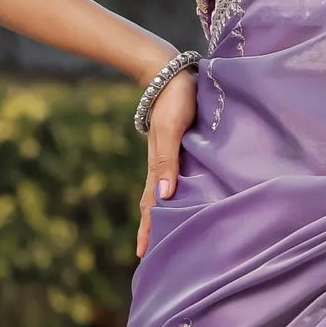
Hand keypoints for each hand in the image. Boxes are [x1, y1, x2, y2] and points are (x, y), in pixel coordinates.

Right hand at [136, 68, 198, 257]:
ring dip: (164, 214)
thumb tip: (164, 196)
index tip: (142, 254)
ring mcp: (170, 158)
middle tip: (152, 254)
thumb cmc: (174, 99)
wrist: (171, 71)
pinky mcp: (180, 148)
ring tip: (167, 234)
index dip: (148, 229)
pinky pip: (176, 179)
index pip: (150, 205)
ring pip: (165, 193)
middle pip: (155, 203)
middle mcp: (163, 166)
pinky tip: (182, 201)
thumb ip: (167, 161)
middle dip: (153, 228)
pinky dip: (176, 195)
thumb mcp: (170, 129)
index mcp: (158, 167)